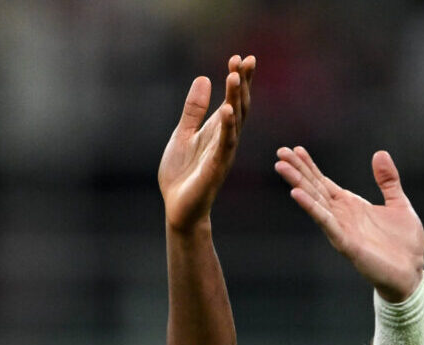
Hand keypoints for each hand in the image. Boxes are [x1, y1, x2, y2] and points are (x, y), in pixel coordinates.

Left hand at [161, 56, 254, 232]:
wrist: (178, 208)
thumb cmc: (182, 174)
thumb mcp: (183, 134)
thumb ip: (194, 109)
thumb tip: (204, 78)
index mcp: (218, 130)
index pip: (233, 100)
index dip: (238, 79)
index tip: (240, 57)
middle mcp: (226, 140)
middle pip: (240, 106)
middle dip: (242, 83)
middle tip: (245, 60)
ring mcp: (222, 154)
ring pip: (234, 122)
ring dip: (235, 99)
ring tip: (234, 77)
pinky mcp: (215, 168)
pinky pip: (224, 146)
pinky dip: (227, 127)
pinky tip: (226, 111)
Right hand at [274, 146, 423, 300]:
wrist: (412, 272)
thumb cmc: (405, 243)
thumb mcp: (398, 203)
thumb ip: (387, 180)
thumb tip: (379, 154)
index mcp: (352, 205)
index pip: (324, 182)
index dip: (310, 166)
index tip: (295, 150)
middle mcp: (342, 216)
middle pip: (315, 188)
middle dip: (298, 170)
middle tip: (280, 152)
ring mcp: (342, 229)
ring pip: (315, 202)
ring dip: (298, 184)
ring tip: (282, 168)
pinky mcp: (346, 244)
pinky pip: (326, 223)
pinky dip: (312, 208)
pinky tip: (298, 195)